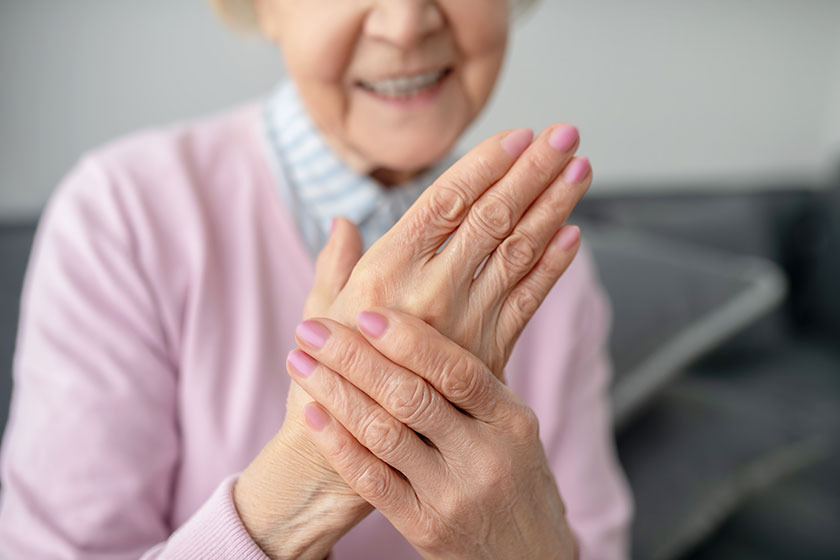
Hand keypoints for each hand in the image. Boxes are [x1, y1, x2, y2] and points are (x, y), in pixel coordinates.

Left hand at [289, 308, 576, 559]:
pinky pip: (371, 480)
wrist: (530, 558)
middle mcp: (484, 457)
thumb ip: (474, 380)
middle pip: (410, 397)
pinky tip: (311, 412)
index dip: (409, 340)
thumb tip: (421, 314)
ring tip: (299, 361)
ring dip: (333, 392)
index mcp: (511, 421)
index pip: (456, 371)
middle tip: (312, 328)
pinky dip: (337, 443)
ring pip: (382, 434)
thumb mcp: (514, 426)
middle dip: (353, 357)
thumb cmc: (515, 476)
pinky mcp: (424, 528)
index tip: (366, 313)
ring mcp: (452, 496)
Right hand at [325, 125, 589, 378]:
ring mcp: (463, 326)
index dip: (485, 166)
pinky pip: (526, 305)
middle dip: (532, 173)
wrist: (347, 455)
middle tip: (565, 134)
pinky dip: (550, 270)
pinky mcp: (487, 358)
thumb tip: (344, 222)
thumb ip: (334, 265)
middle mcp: (428, 294)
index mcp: (384, 274)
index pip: (445, 203)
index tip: (519, 135)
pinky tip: (573, 237)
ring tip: (580, 171)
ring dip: (552, 209)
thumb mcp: (317, 314)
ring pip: (517, 255)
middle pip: (492, 219)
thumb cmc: (324, 377)